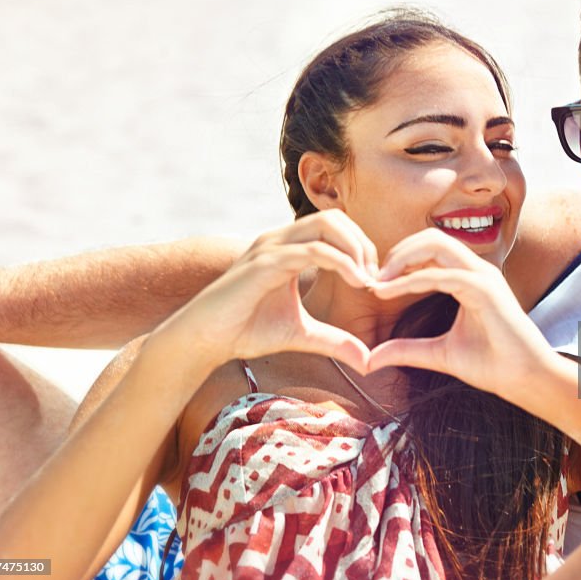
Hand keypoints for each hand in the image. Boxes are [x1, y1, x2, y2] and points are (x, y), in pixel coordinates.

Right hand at [151, 210, 376, 373]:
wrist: (204, 340)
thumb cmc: (246, 330)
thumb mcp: (302, 335)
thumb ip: (335, 341)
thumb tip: (368, 361)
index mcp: (288, 248)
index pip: (335, 227)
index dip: (361, 248)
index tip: (375, 281)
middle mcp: (279, 240)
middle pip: (335, 218)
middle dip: (363, 244)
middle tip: (375, 278)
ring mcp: (271, 247)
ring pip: (326, 226)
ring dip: (356, 249)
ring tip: (367, 280)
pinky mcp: (264, 263)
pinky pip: (312, 250)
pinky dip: (341, 262)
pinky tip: (356, 282)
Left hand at [365, 228, 550, 397]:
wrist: (524, 380)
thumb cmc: (492, 364)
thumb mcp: (438, 354)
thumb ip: (406, 350)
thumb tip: (370, 359)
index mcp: (469, 277)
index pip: (431, 249)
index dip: (400, 260)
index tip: (375, 284)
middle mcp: (477, 270)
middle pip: (431, 238)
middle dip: (397, 252)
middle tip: (372, 277)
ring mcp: (483, 276)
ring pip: (436, 244)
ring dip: (401, 259)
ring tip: (378, 282)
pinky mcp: (485, 290)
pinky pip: (441, 275)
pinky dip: (411, 280)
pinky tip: (389, 291)